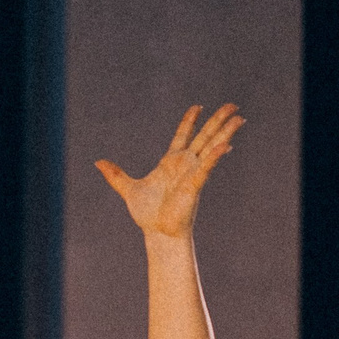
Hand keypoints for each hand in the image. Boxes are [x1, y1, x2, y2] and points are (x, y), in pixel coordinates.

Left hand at [95, 104, 243, 238]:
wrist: (157, 233)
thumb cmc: (147, 214)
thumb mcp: (128, 189)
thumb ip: (115, 175)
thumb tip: (98, 162)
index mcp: (170, 162)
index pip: (183, 135)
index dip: (190, 120)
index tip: (198, 106)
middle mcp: (185, 164)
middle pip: (204, 136)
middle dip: (217, 120)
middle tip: (233, 105)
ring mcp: (192, 172)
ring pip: (212, 147)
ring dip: (225, 132)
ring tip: (239, 118)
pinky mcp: (195, 185)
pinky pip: (207, 167)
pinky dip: (215, 156)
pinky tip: (226, 146)